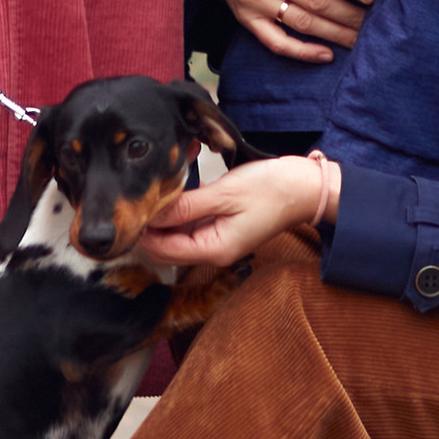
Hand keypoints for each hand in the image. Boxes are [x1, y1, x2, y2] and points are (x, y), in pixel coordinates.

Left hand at [144, 155, 331, 273]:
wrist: (307, 188)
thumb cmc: (272, 190)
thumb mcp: (226, 194)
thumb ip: (187, 205)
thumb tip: (152, 212)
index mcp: (214, 249)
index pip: (163, 250)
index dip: (143, 230)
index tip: (131, 205)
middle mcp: (213, 251)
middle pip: (166, 246)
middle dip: (151, 223)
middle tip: (140, 192)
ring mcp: (217, 239)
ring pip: (176, 233)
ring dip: (165, 214)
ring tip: (156, 187)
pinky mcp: (222, 226)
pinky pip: (191, 223)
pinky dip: (180, 209)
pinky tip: (176, 188)